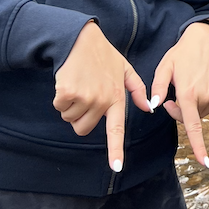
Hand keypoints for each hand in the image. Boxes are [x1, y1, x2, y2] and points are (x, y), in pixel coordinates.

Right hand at [54, 20, 151, 171]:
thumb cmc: (103, 56)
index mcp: (116, 98)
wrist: (80, 40)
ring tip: (79, 85)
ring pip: (70, 119)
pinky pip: (60, 107)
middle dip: (80, 118)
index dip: (115, 150)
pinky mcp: (68, 92)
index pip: (116, 129)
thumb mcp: (125, 69)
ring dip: (70, 107)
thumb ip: (137, 89)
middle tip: (84, 95)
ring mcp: (85, 97)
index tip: (116, 167)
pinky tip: (68, 82)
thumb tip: (149, 108)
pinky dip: (61, 98)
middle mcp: (102, 100)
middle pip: (83, 129)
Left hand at [150, 22, 208, 167]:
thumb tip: (153, 106)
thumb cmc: (182, 53)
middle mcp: (206, 95)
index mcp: (188, 93)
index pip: (193, 126)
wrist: (208, 37)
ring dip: (195, 104)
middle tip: (173, 97)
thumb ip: (157, 88)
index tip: (204, 162)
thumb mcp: (164, 67)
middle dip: (182, 113)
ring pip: (204, 110)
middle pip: (193, 118)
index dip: (198, 147)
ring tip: (191, 84)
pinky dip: (207, 97)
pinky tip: (203, 80)